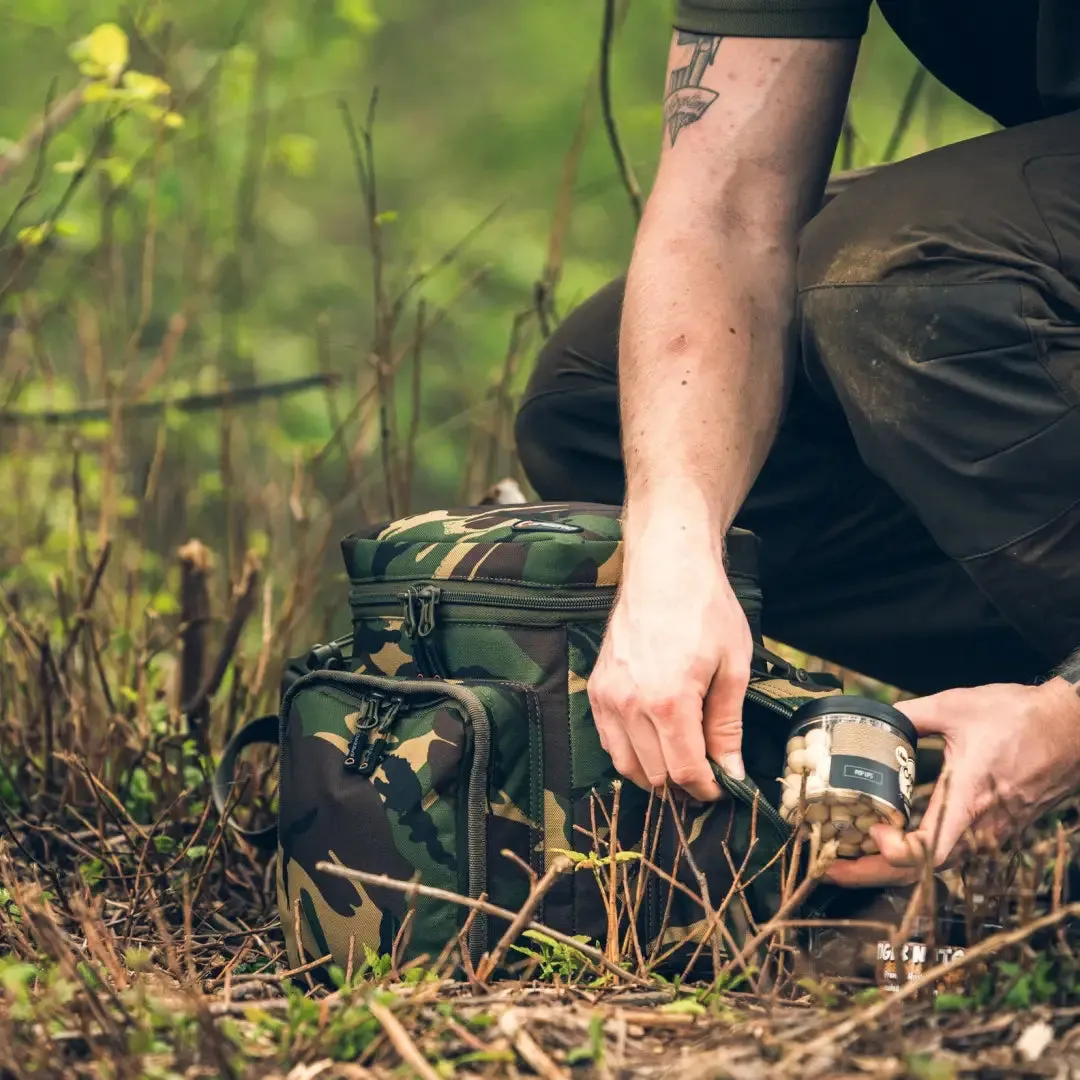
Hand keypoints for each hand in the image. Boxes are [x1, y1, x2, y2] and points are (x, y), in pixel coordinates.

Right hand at [588, 518, 752, 801]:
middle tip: (706, 777)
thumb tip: (732, 773)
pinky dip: (629, 753)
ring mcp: (607, 696)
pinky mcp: (596, 687)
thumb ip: (726, 726)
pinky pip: (608, 739)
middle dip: (682, 786)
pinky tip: (652, 742)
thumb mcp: (732, 667)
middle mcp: (630, 705)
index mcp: (668, 702)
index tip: (722, 789)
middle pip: (653, 775)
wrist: (665, 567)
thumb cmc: (705, 609)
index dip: (706, 789)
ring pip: (626, 764)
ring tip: (680, 765)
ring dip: (653, 774)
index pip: (684, 771)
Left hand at [826, 678, 1079, 887]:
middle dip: (874, 874)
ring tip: (850, 858)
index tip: (870, 836)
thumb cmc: (1021, 718)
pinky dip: (918, 855)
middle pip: (923, 870)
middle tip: (832, 869)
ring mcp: (991, 832)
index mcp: (970, 798)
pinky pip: (952, 852)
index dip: (896, 854)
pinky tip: (891, 843)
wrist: (1073, 728)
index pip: (931, 850)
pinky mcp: (996, 829)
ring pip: (936, 865)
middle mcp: (981, 826)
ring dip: (891, 868)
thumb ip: (911, 714)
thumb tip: (875, 716)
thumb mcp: (956, 706)